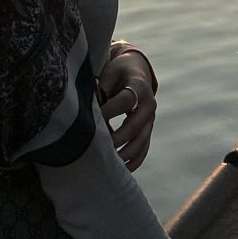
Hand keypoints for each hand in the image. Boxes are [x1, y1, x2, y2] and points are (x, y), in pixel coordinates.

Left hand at [96, 52, 156, 170]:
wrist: (136, 70)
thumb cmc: (117, 72)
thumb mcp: (109, 73)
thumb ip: (100, 89)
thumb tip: (87, 109)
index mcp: (139, 85)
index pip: (125, 100)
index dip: (110, 111)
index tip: (94, 120)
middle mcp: (149, 103)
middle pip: (135, 124)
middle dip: (119, 137)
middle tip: (102, 146)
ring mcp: (150, 119)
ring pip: (142, 139)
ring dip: (127, 152)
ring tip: (111, 161)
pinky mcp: (148, 129)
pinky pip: (144, 147)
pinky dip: (135, 159)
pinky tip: (124, 168)